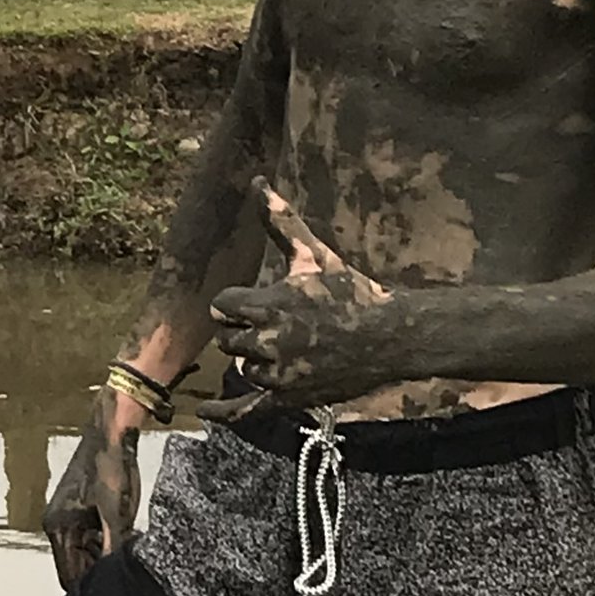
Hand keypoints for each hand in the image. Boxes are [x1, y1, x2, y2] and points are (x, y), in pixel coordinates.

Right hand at [45, 402, 140, 590]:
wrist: (112, 432)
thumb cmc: (111, 468)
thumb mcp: (116, 514)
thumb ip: (112, 548)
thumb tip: (114, 579)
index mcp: (57, 527)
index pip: (68, 577)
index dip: (89, 590)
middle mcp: (56, 524)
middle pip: (75, 567)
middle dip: (98, 572)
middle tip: (126, 576)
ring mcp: (67, 516)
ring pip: (84, 553)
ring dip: (102, 557)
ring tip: (127, 554)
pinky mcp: (78, 509)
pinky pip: (89, 537)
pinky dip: (104, 542)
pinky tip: (125, 539)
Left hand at [210, 183, 401, 405]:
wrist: (390, 336)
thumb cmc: (350, 291)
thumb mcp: (314, 253)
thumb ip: (281, 222)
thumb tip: (257, 182)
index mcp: (268, 304)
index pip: (223, 305)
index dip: (234, 303)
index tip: (246, 301)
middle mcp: (267, 341)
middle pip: (227, 339)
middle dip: (240, 330)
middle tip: (265, 325)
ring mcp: (278, 374)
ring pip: (241, 370)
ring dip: (252, 360)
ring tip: (279, 349)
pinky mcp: (289, 399)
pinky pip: (246, 411)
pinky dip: (224, 413)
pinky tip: (205, 412)